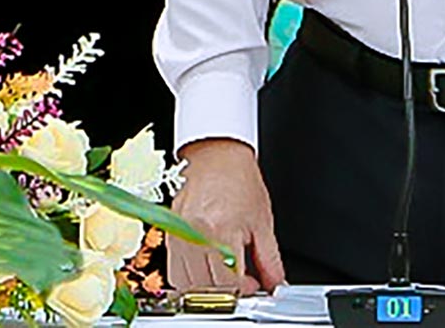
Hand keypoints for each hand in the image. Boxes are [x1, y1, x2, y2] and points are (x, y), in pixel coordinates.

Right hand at [166, 138, 286, 294]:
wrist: (217, 153)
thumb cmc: (239, 178)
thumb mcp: (262, 220)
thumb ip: (269, 259)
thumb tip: (275, 282)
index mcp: (221, 231)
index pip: (230, 281)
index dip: (245, 290)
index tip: (254, 285)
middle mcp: (195, 235)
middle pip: (207, 286)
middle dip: (228, 291)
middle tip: (243, 282)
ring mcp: (178, 235)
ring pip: (187, 283)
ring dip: (208, 288)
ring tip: (226, 274)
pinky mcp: (169, 234)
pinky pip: (174, 270)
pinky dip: (190, 278)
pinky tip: (207, 268)